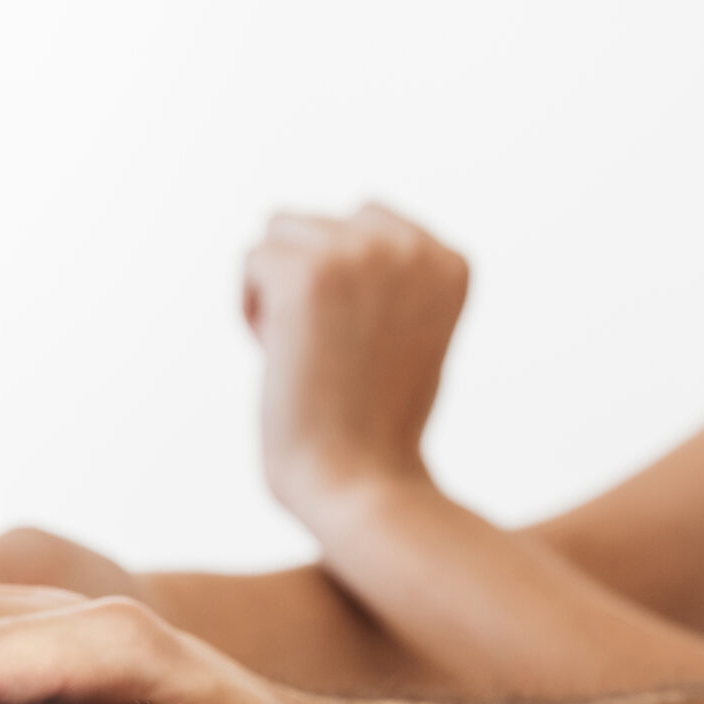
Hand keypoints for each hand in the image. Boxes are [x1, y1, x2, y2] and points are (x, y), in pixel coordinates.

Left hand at [241, 203, 469, 514]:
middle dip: (310, 279)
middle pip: (320, 222)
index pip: (369, 221)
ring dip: (278, 290)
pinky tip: (280, 355)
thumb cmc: (378, 425)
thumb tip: (354, 226)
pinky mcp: (307, 274)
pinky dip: (252, 309)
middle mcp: (412, 247)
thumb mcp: (411, 333)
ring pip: (281, 233)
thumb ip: (395, 277)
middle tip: (331, 352)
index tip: (361, 344)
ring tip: (306, 350)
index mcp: (450, 261)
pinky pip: (253, 260)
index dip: (347, 284)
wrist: (361, 482)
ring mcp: (361, 254)